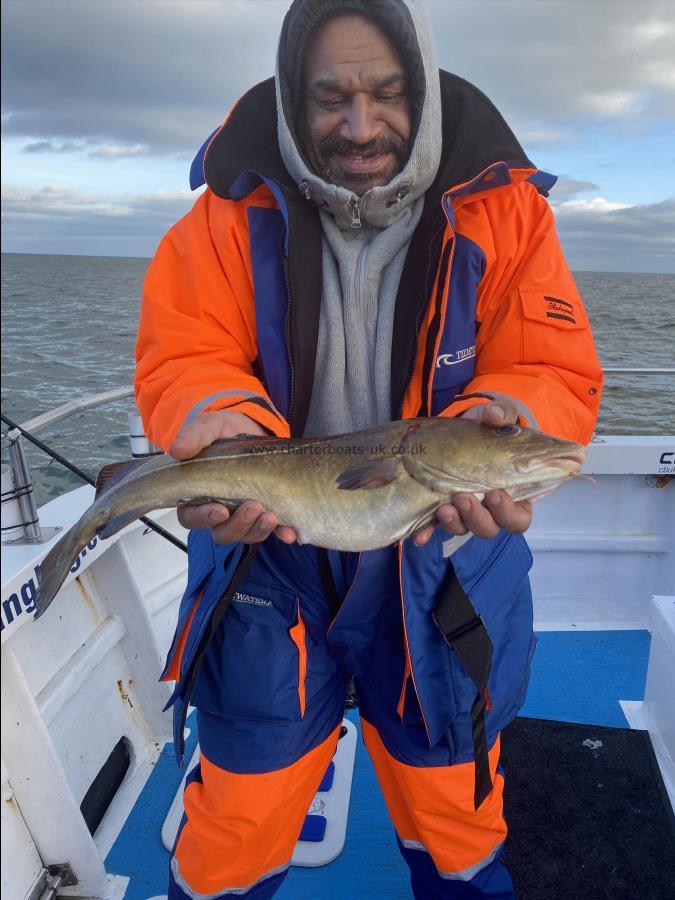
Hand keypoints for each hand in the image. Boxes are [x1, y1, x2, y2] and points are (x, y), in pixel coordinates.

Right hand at [170, 409, 297, 544]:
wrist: (253, 425)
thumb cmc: (224, 431)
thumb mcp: (208, 427)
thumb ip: (193, 437)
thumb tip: (177, 450)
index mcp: (197, 494)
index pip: (191, 516)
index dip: (203, 518)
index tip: (219, 511)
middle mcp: (219, 510)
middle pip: (222, 532)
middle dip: (238, 525)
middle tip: (253, 507)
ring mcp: (243, 514)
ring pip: (247, 534)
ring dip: (259, 529)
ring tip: (272, 515)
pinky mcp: (266, 511)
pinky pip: (273, 531)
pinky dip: (281, 534)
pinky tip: (289, 533)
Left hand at [413, 398, 533, 545]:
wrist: (463, 426)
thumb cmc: (491, 427)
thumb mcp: (500, 415)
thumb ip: (503, 413)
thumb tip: (495, 415)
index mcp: (514, 493)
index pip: (518, 518)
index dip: (510, 513)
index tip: (497, 494)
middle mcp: (489, 509)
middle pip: (489, 528)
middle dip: (477, 517)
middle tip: (464, 496)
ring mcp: (464, 511)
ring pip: (463, 529)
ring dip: (453, 523)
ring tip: (443, 507)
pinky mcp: (441, 508)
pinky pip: (435, 527)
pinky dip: (427, 532)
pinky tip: (418, 535)